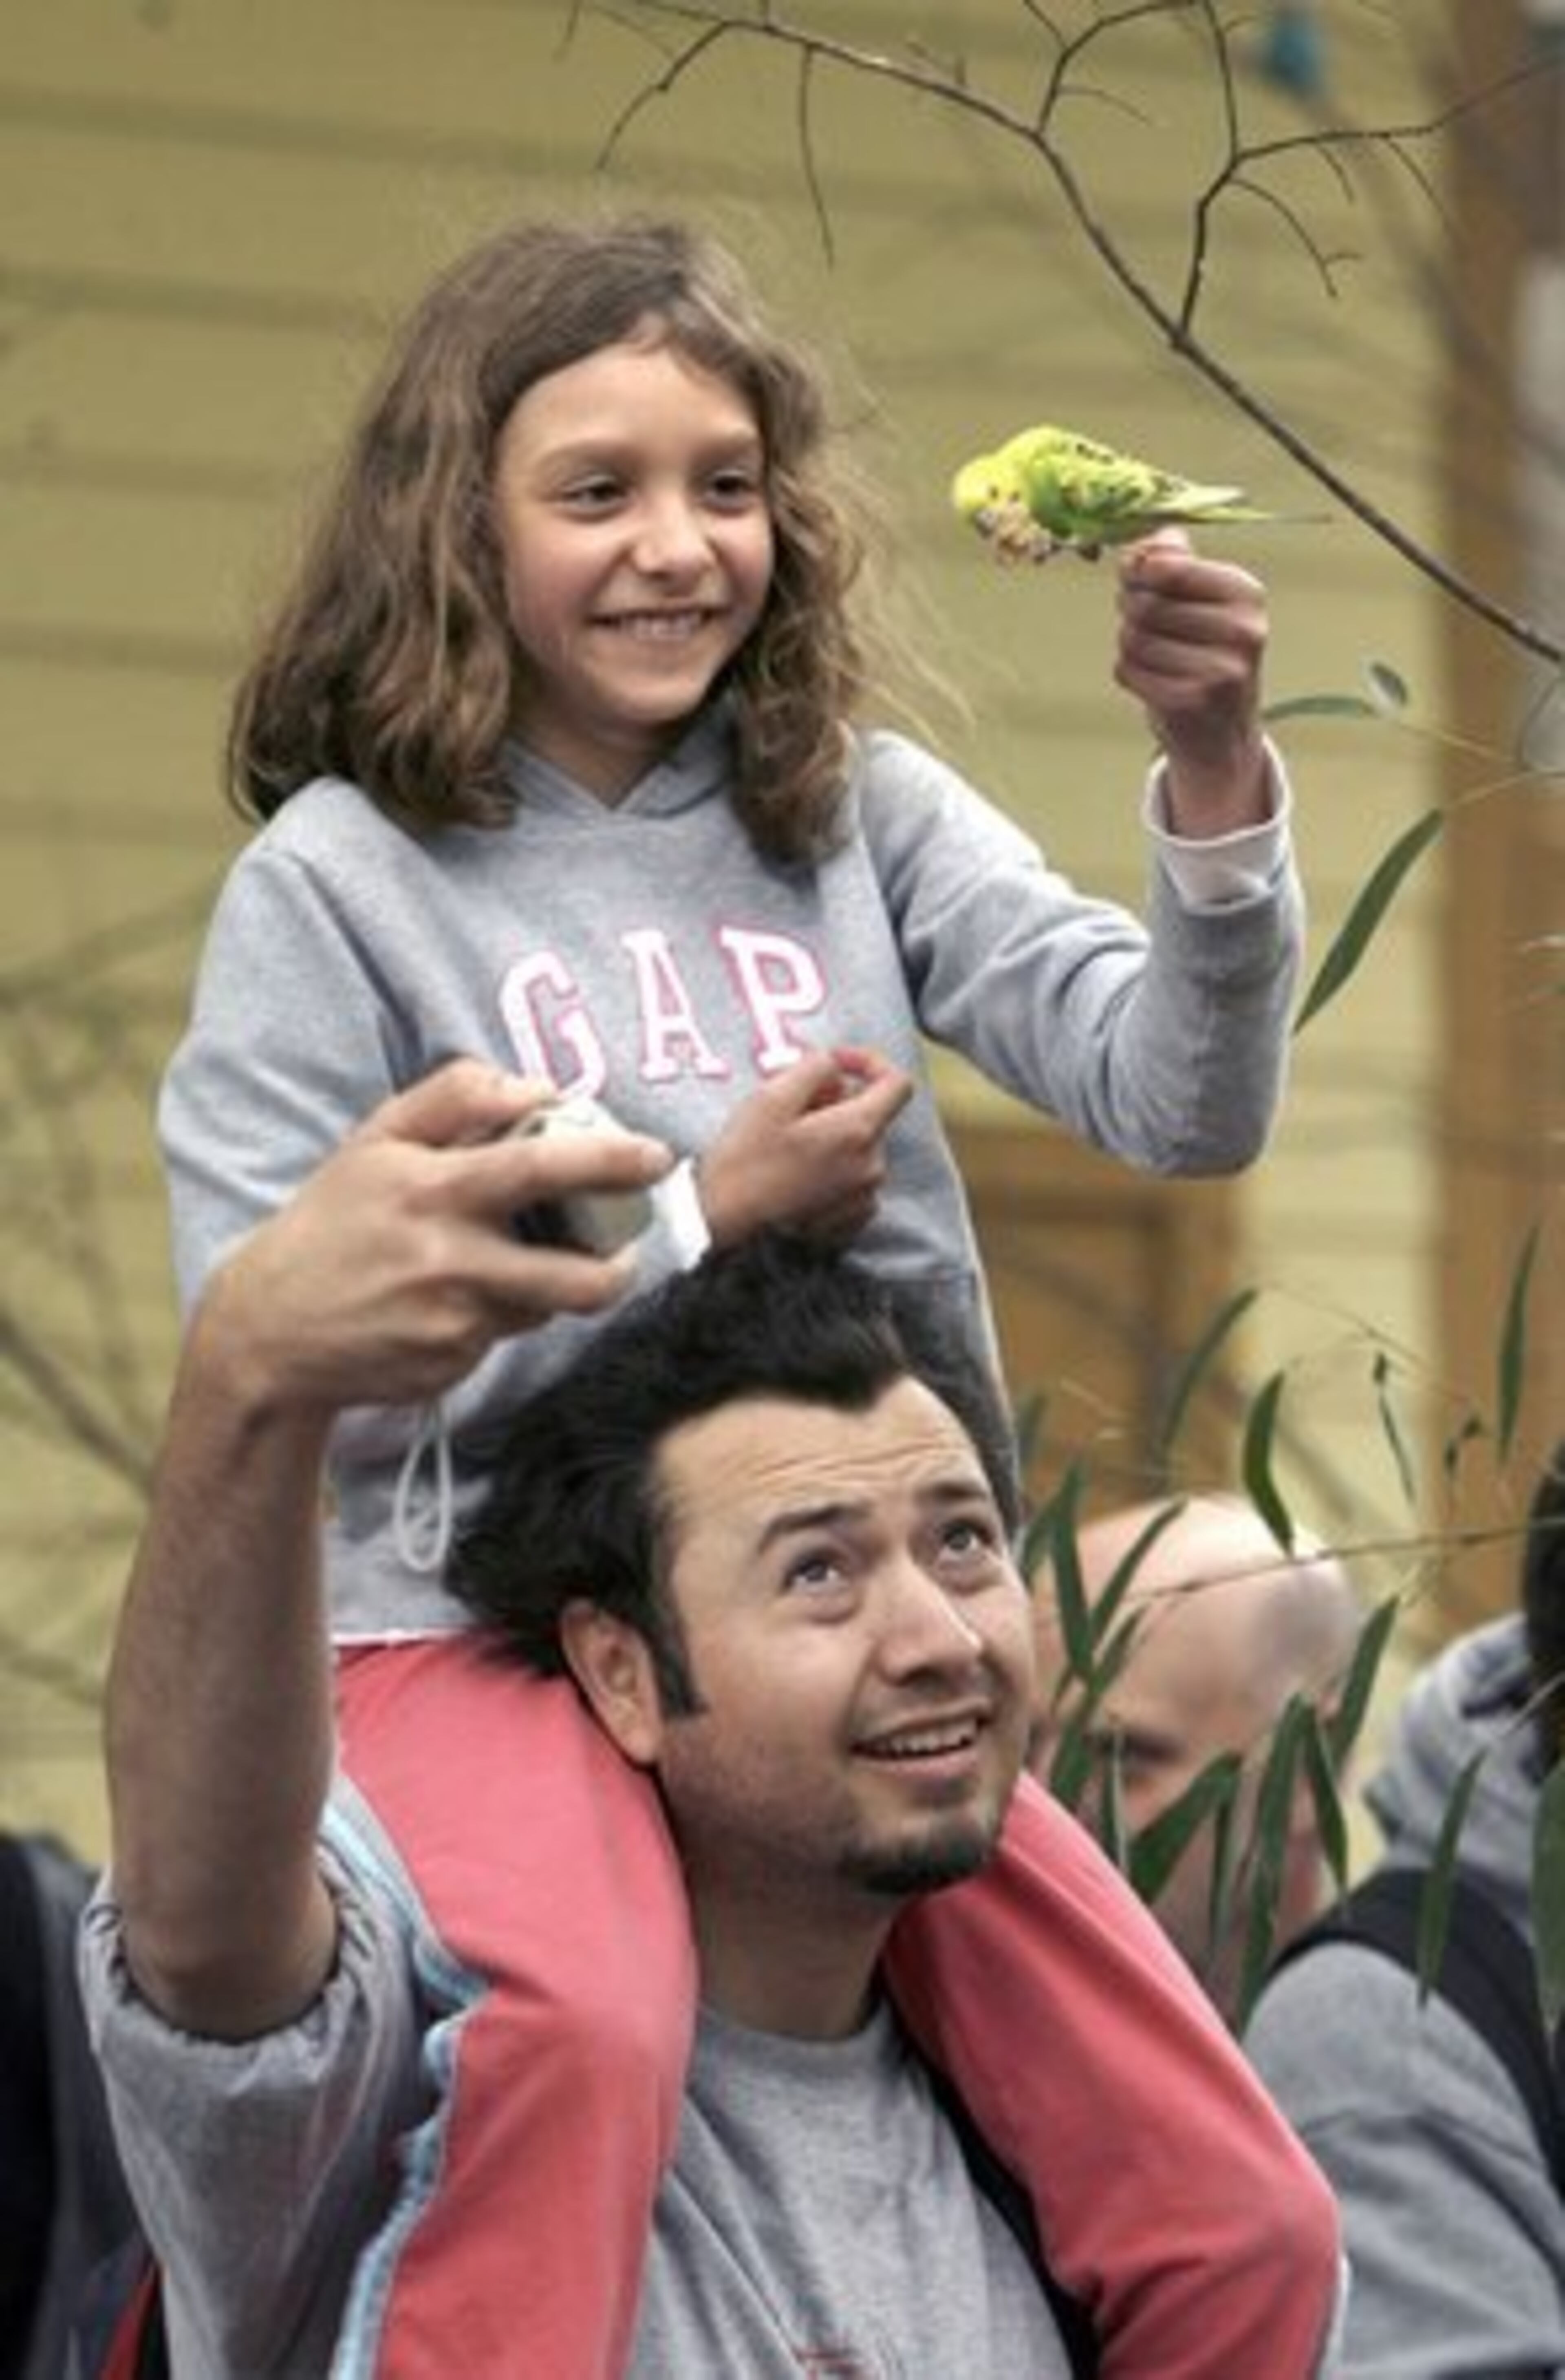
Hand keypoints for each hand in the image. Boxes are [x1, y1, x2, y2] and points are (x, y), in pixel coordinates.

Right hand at [198, 1059, 673, 1418]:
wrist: (271, 1330)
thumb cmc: (332, 1222)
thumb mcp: (377, 1139)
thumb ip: (457, 1096)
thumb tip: (538, 1086)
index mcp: (433, 1193)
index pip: (541, 1169)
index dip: (610, 1161)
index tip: (656, 1157)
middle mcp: (449, 1262)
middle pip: (576, 1276)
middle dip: (618, 1268)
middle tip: (623, 1252)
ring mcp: (453, 1324)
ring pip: (544, 1306)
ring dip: (549, 1287)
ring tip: (510, 1265)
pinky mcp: (452, 1367)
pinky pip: (504, 1335)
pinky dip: (497, 1315)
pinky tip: (451, 1302)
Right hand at [698, 1046, 914, 1249]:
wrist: (722, 1222)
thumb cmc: (744, 1159)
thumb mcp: (772, 1096)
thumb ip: (814, 1068)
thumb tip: (835, 1066)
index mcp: (858, 1131)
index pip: (897, 1084)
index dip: (870, 1062)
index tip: (837, 1063)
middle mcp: (872, 1166)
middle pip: (871, 1115)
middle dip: (837, 1101)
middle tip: (791, 1106)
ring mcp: (864, 1197)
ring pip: (859, 1146)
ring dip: (832, 1135)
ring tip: (788, 1143)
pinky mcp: (851, 1221)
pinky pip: (852, 1178)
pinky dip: (832, 1167)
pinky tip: (797, 1173)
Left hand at [1114, 528, 1270, 834]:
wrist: (1222, 733)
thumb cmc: (1205, 652)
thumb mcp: (1204, 598)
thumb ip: (1173, 559)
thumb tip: (1142, 546)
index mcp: (1247, 594)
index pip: (1169, 564)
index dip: (1139, 569)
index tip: (1137, 575)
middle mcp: (1242, 631)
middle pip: (1146, 602)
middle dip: (1131, 609)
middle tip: (1143, 620)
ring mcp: (1220, 670)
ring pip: (1133, 637)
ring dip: (1129, 644)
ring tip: (1153, 653)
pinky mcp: (1191, 703)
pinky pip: (1128, 670)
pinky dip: (1128, 673)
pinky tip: (1152, 680)